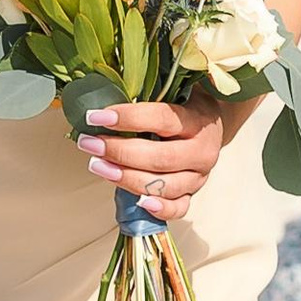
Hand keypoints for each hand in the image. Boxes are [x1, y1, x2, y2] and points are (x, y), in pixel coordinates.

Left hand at [81, 96, 224, 226]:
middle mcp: (202, 151)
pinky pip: (178, 208)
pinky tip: (139, 202)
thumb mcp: (174, 92)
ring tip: (97, 165)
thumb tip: (103, 94)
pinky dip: (159, 209)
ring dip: (126, 178)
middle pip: (160, 157)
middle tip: (89, 143)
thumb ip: (147, 94)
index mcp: (197, 120)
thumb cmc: (183, 108)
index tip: (96, 116)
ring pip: (164, 186)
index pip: (162, 118)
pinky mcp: (193, 194)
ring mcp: (198, 176)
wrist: (211, 127)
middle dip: (119, 151)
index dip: (128, 118)